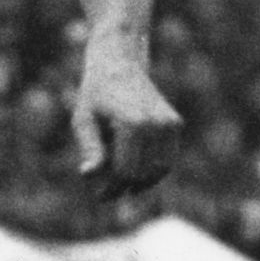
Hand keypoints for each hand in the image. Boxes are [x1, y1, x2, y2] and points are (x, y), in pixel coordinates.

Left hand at [69, 40, 180, 197]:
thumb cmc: (95, 95)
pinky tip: (133, 169)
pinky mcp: (175, 123)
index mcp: (133, 124)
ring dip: (141, 180)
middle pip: (143, 173)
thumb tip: (89, 175)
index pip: (126, 172)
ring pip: (160, 170)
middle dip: (125, 187)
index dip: (113, 189)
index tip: (100, 196)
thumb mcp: (83, 121)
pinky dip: (152, 169)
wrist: (119, 64)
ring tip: (119, 180)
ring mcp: (169, 123)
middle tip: (106, 192)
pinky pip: (167, 158)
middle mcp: (156, 124)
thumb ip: (90, 148)